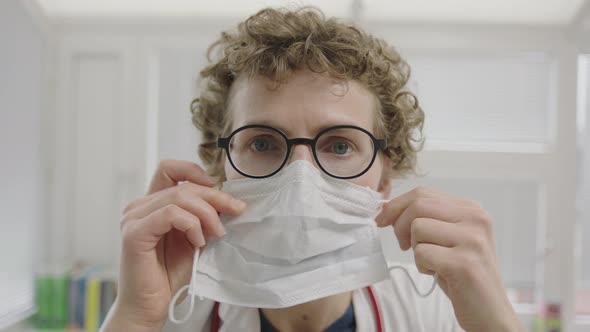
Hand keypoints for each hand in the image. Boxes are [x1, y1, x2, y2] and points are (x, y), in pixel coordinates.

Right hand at [102, 160, 245, 330]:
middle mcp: (138, 207)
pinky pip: (170, 213)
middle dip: (216, 197)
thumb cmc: (170, 275)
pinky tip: (198, 242)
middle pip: (183, 184)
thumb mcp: (195, 238)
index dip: (195, 171)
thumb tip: (229, 201)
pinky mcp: (134, 233)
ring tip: (216, 234)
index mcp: (151, 204)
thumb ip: (204, 217)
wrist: (152, 307)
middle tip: (237, 211)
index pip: (169, 168)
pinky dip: (191, 224)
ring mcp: (133, 218)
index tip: (219, 189)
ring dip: (206, 213)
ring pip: (179, 195)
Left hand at [375, 187, 522, 331]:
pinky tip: (437, 273)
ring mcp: (472, 240)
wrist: (489, 311)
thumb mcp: (448, 237)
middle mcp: (476, 219)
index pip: (423, 193)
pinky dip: (422, 265)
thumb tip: (386, 207)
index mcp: (472, 209)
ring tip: (432, 262)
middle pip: (418, 205)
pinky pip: (422, 253)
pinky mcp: (464, 263)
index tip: (382, 219)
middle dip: (400, 225)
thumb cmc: (462, 274)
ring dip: (416, 249)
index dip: (396, 205)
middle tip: (404, 245)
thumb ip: (428, 218)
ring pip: (418, 228)